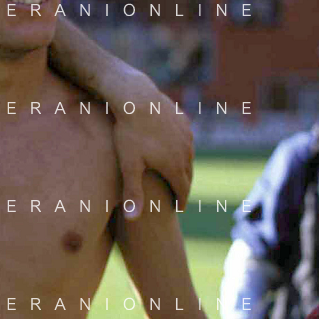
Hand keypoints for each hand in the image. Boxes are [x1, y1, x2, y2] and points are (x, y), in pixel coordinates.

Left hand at [111, 73, 193, 218]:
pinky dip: (182, 149)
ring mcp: (186, 135)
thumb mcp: (129, 165)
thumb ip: (133, 192)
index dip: (181, 201)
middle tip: (179, 196)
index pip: (183, 190)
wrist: (136, 98)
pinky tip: (175, 150)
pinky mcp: (183, 121)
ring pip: (188, 156)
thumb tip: (133, 220)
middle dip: (184, 187)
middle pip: (188, 174)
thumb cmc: (129, 133)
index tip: (178, 209)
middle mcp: (186, 151)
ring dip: (184, 167)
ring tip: (176, 175)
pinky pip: (185, 140)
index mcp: (175, 165)